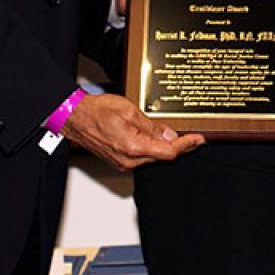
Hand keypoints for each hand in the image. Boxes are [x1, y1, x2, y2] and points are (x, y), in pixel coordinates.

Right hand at [61, 93, 204, 170]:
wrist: (75, 118)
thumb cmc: (97, 112)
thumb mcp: (130, 111)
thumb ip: (152, 126)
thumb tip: (169, 135)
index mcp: (133, 147)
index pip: (168, 151)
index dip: (186, 144)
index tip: (198, 139)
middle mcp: (128, 160)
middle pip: (162, 157)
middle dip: (178, 146)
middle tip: (192, 136)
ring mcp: (123, 163)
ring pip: (152, 158)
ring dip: (164, 147)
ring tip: (174, 135)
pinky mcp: (119, 162)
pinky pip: (142, 158)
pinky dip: (151, 149)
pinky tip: (155, 139)